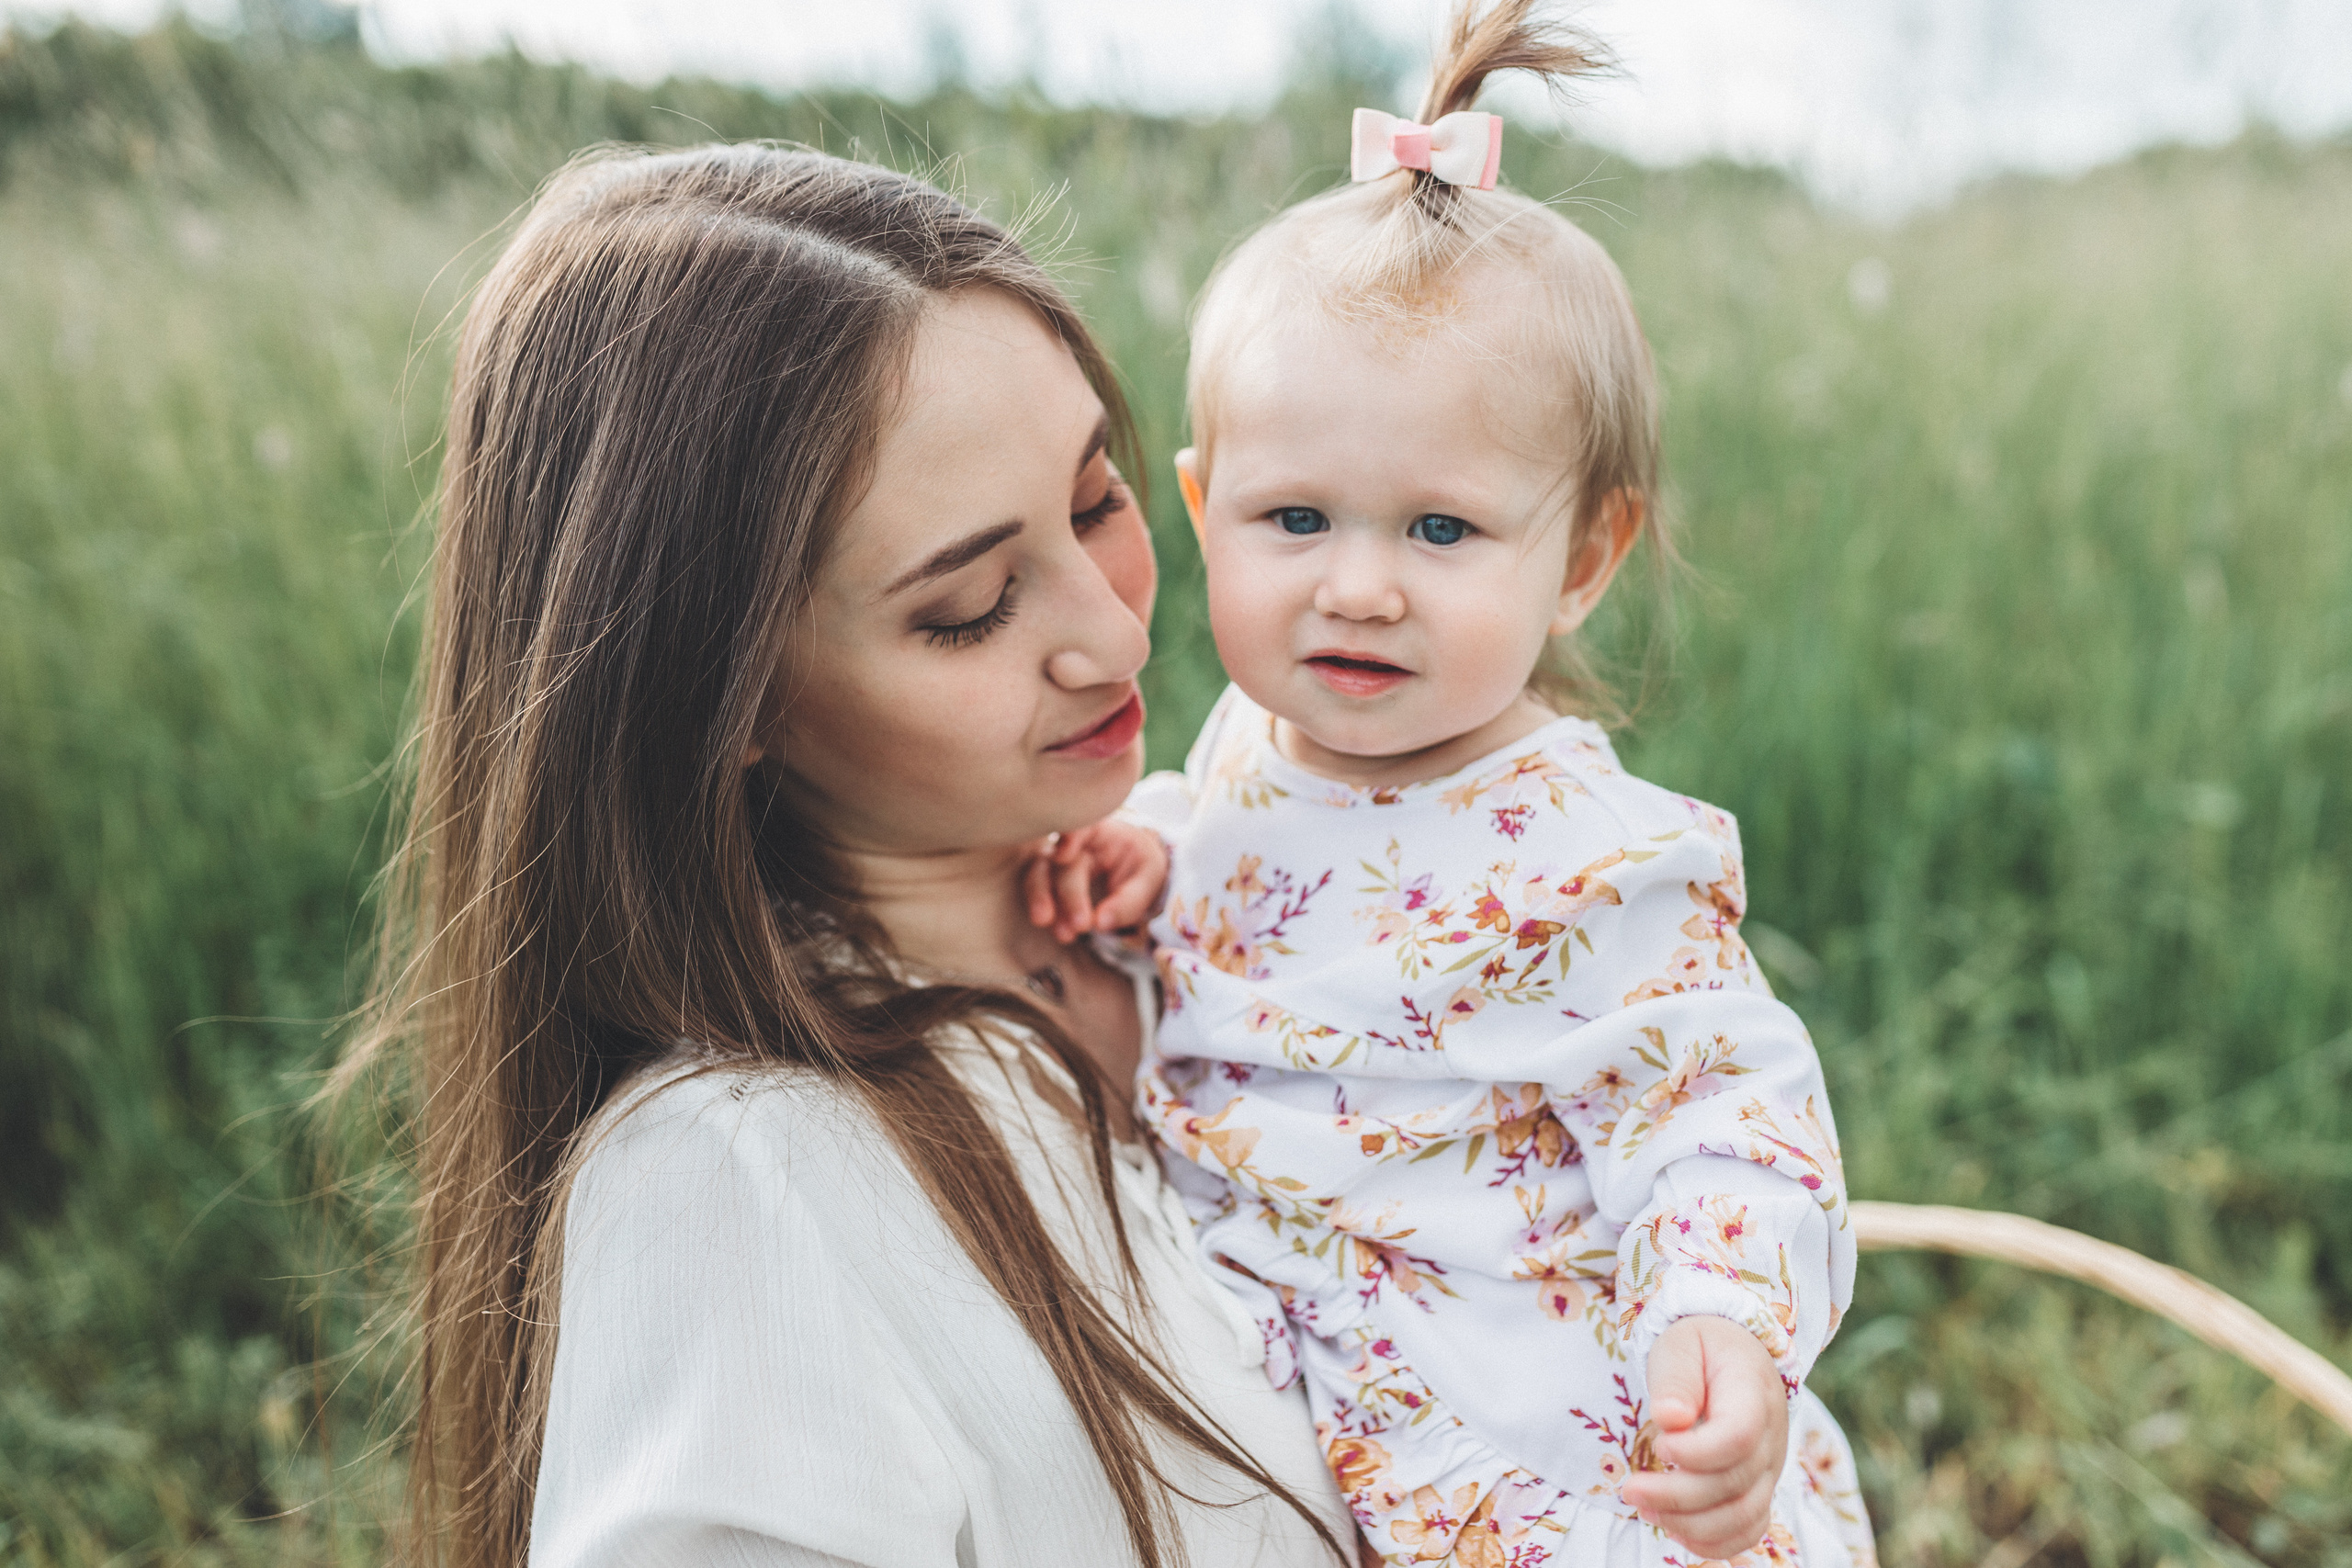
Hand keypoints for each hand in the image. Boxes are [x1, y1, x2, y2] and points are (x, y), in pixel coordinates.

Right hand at [1022, 819, 1169, 943]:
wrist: (1131, 873)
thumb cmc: (1138, 866)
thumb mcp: (1149, 878)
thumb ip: (1129, 899)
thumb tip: (1100, 923)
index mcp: (1099, 832)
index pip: (1080, 827)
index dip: (1068, 838)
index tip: (1063, 855)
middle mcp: (1071, 845)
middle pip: (1061, 865)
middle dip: (1070, 896)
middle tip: (1082, 925)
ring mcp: (1055, 864)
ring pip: (1037, 876)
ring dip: (1044, 903)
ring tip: (1064, 934)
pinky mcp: (1047, 883)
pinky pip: (1037, 895)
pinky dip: (1047, 914)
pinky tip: (1064, 933)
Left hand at [1619, 1315, 1788, 1557]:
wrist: (1736, 1354)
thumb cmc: (1702, 1347)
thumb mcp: (1681, 1344)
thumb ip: (1676, 1378)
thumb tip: (1670, 1419)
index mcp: (1752, 1393)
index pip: (1739, 1436)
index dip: (1698, 1452)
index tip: (1661, 1445)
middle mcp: (1769, 1437)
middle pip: (1735, 1483)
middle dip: (1677, 1496)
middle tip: (1630, 1490)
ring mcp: (1768, 1468)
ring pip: (1744, 1516)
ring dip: (1691, 1524)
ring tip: (1645, 1509)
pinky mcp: (1758, 1489)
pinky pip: (1749, 1530)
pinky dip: (1714, 1541)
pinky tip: (1673, 1528)